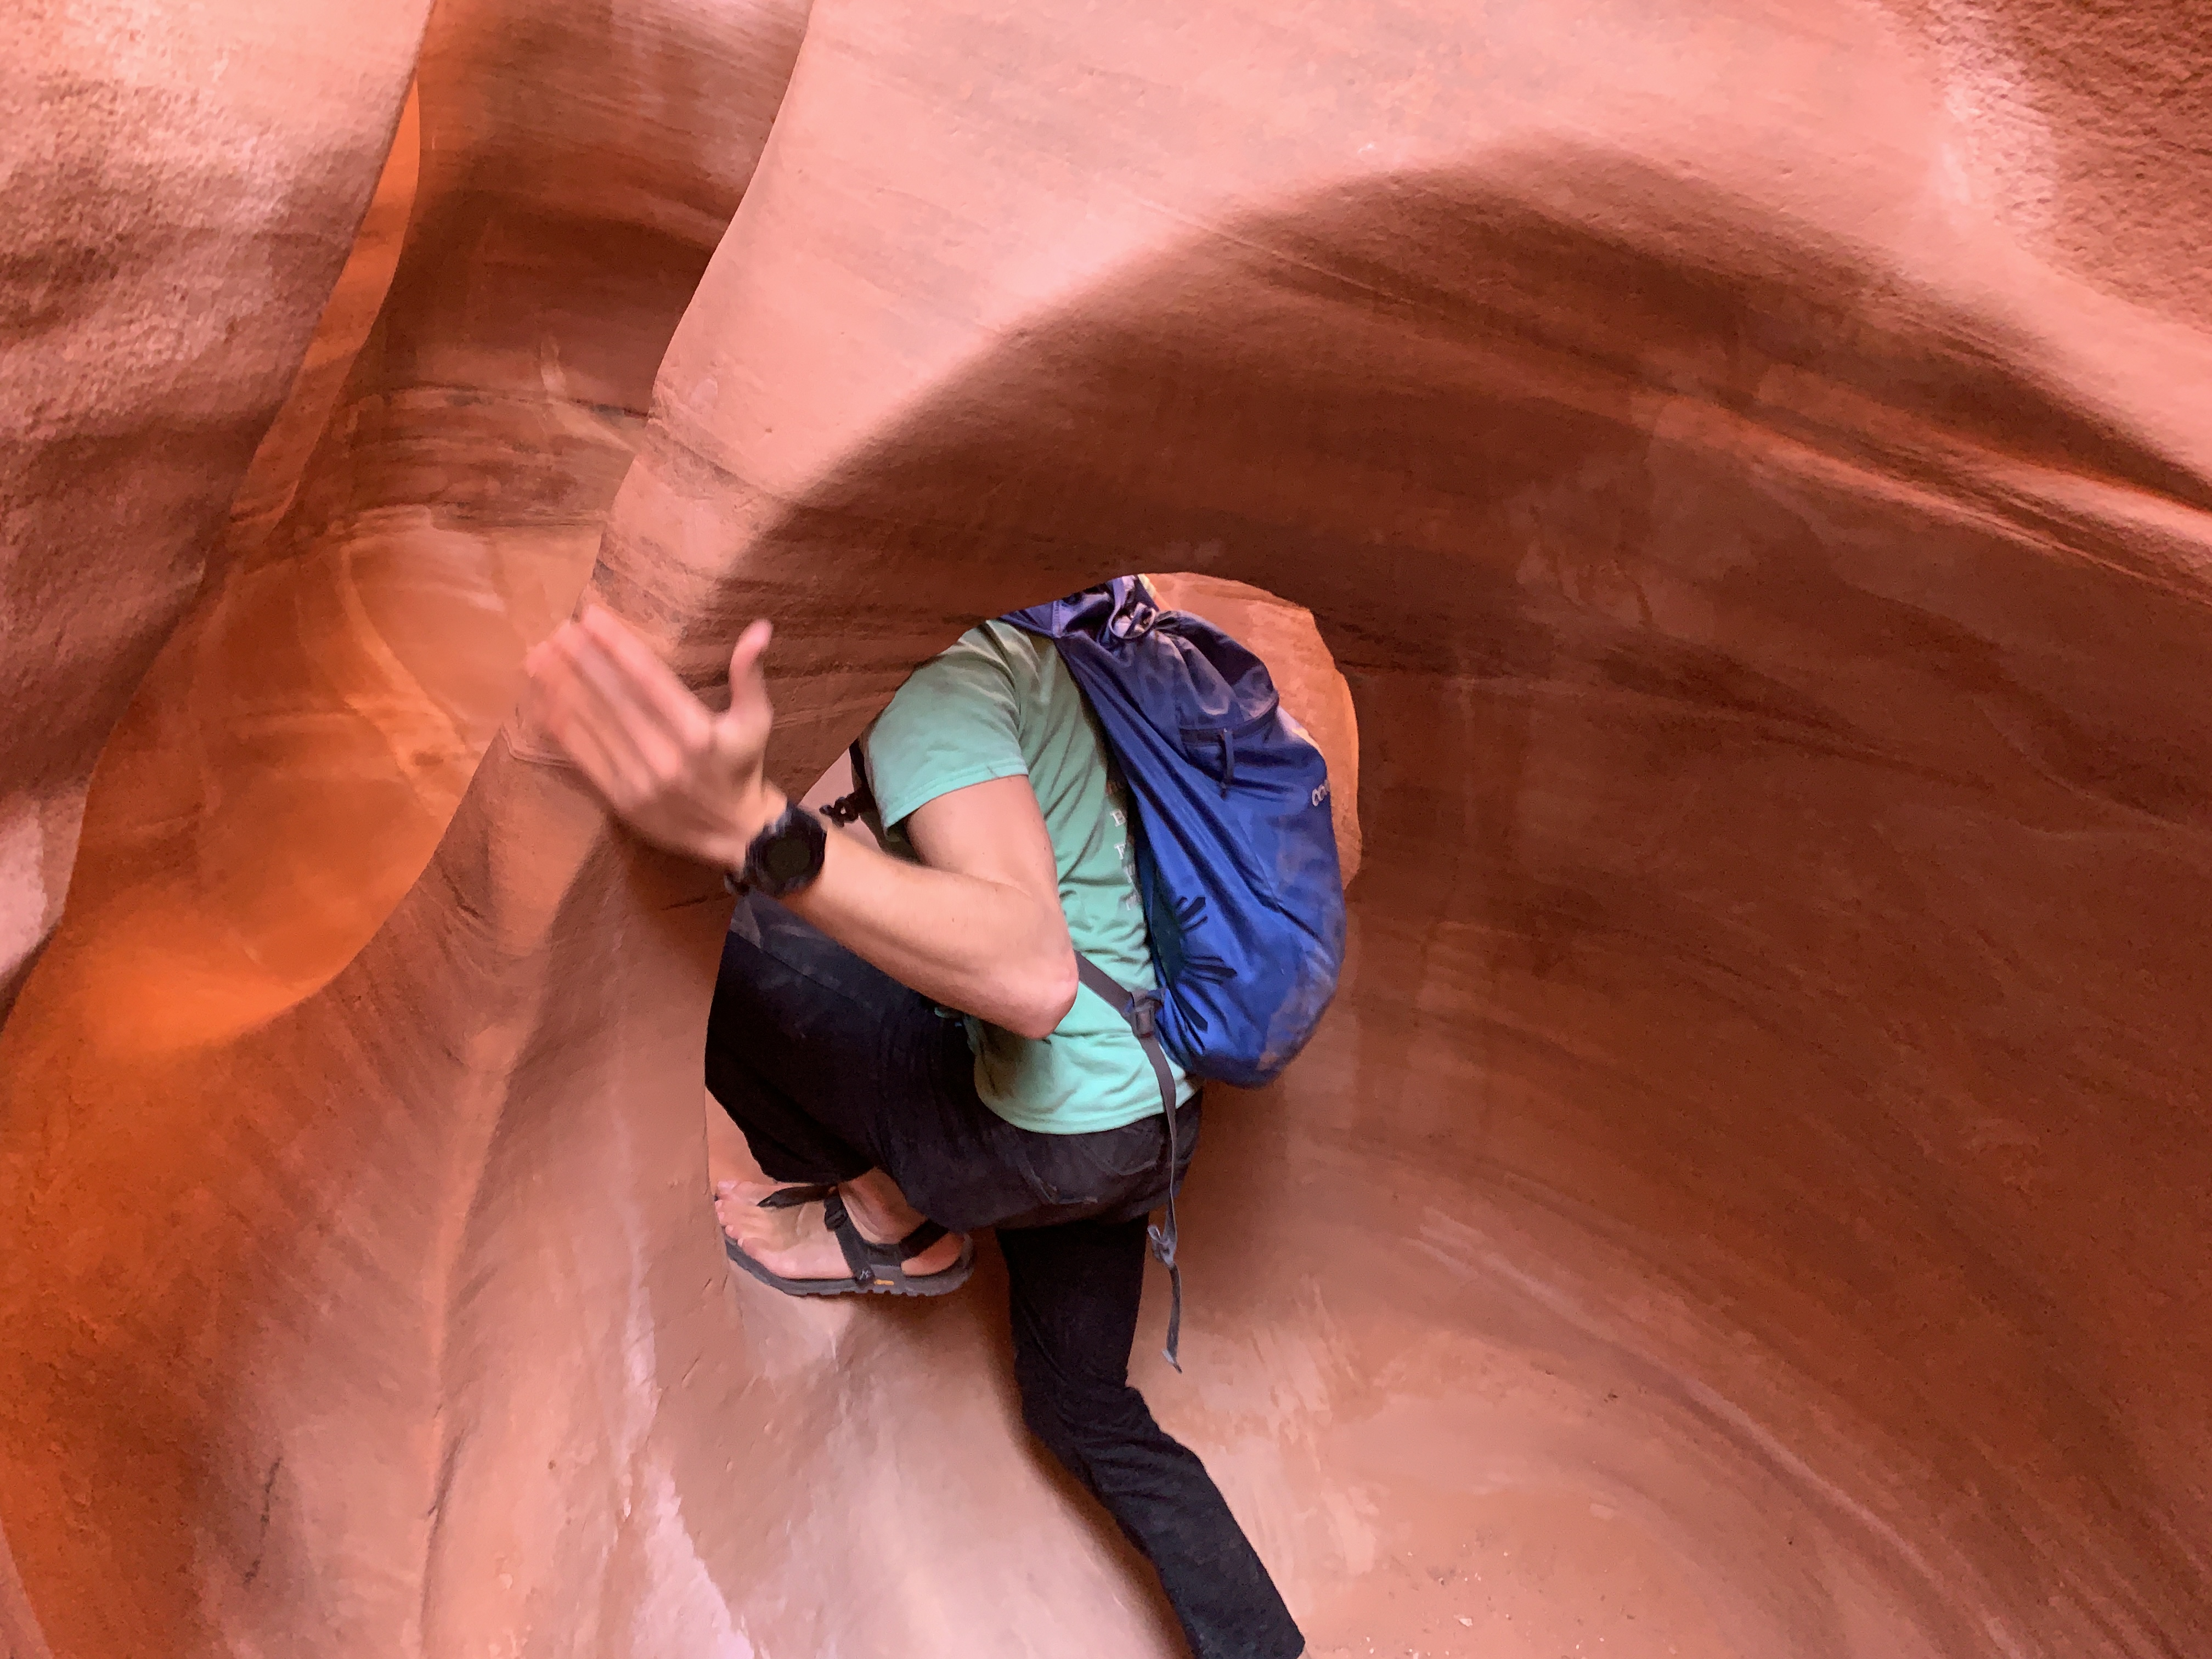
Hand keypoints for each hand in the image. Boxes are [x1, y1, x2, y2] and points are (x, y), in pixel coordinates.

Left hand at [522, 604, 784, 868]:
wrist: (734, 834)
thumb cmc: (742, 768)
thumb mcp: (757, 721)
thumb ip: (749, 675)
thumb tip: (761, 628)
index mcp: (698, 733)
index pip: (649, 680)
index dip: (617, 646)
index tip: (591, 617)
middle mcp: (666, 756)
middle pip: (614, 699)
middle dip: (581, 661)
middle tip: (556, 629)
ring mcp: (639, 780)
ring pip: (592, 725)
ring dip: (560, 688)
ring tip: (537, 657)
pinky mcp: (619, 799)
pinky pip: (582, 756)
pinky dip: (559, 727)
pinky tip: (541, 702)